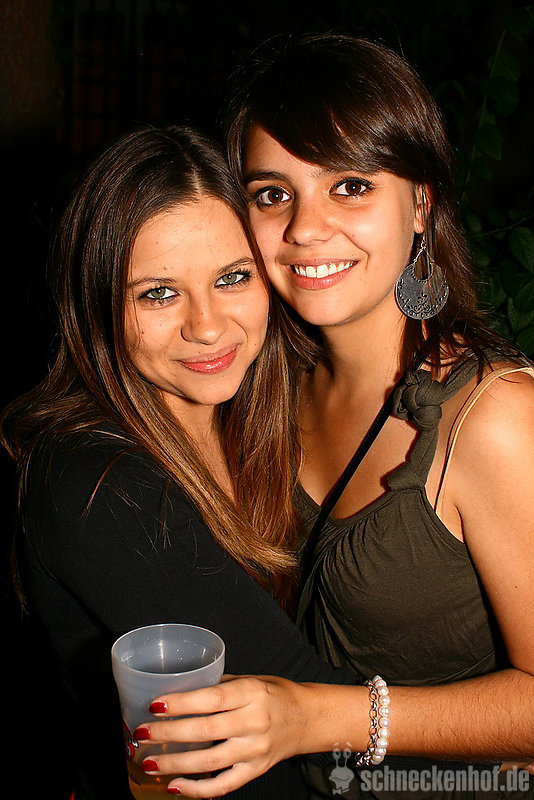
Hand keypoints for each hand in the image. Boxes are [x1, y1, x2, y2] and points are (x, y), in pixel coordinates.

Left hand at [134, 674, 311, 796]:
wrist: (308, 718)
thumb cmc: (276, 694)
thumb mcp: (250, 679)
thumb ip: (219, 687)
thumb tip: (180, 692)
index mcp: (252, 693)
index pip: (211, 698)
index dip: (181, 703)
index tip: (155, 705)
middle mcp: (254, 722)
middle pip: (205, 730)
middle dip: (168, 733)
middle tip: (142, 733)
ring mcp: (254, 750)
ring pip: (209, 761)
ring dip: (175, 763)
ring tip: (149, 762)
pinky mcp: (255, 770)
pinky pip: (223, 785)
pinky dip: (197, 789)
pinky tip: (176, 786)